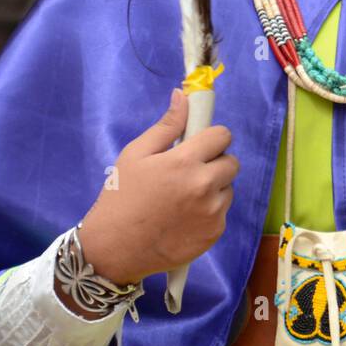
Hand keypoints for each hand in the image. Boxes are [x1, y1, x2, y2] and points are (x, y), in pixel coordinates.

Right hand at [77, 88, 239, 286]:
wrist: (113, 249)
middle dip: (215, 162)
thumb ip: (166, 125)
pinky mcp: (214, 234)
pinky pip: (222, 213)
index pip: (223, 136)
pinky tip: (184, 218)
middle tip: (189, 172)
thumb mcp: (135, 154)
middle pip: (231, 162)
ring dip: (214, 188)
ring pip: (228, 188)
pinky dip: (209, 212)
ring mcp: (212, 212)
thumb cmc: (121, 197)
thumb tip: (184, 96)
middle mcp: (205, 186)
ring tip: (184, 198)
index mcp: (185, 162)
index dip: (211, 138)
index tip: (198, 146)